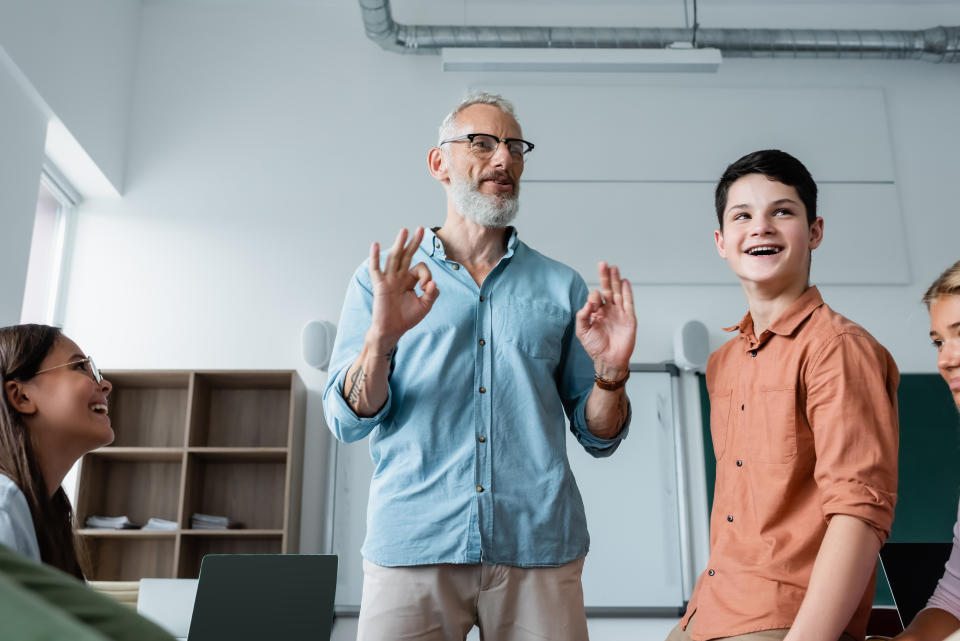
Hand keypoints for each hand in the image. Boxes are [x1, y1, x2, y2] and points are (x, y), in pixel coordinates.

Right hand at [367, 227, 438, 350]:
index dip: (426, 274)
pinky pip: (376, 269)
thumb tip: (433, 283)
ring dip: (399, 244)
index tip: (427, 287)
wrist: (392, 330)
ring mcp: (389, 279)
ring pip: (394, 258)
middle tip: (420, 229)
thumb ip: (432, 294)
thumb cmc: (406, 318)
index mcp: (409, 280)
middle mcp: (399, 276)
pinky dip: (375, 257)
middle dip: (414, 242)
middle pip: (407, 255)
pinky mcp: (380, 285)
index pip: (420, 268)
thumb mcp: (424, 306)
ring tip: (404, 230)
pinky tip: (375, 245)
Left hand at [575, 262, 635, 380]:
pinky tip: (624, 282)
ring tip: (613, 268)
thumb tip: (588, 304)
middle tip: (603, 264)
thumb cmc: (595, 347)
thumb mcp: (582, 331)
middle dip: (605, 277)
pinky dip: (627, 292)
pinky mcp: (629, 318)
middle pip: (607, 289)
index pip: (595, 297)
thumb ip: (582, 316)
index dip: (593, 298)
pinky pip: (629, 302)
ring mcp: (619, 313)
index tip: (592, 305)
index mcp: (596, 313)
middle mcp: (608, 311)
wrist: (609, 360)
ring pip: (618, 292)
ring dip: (616, 280)